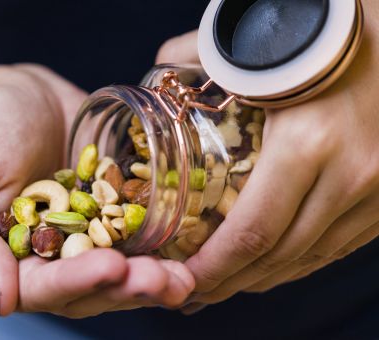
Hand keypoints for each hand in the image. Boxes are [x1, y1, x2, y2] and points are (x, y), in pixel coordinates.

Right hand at [0, 64, 193, 317]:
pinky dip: (167, 247)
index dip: (77, 283)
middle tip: (164, 280)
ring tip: (185, 277)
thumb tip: (1, 300)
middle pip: (91, 290)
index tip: (111, 267)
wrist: (21, 96)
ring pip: (123, 272)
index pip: (42, 289)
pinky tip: (194, 250)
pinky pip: (142, 237)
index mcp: (12, 262)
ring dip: (154, 279)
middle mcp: (54, 260)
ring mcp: (90, 239)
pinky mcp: (117, 215)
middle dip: (127, 288)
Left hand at [158, 17, 378, 309]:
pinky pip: (343, 243)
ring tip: (229, 285)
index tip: (184, 280)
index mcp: (307, 144)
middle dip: (233, 282)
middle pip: (281, 255)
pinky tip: (277, 264)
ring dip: (266, 277)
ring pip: (314, 256)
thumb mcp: (263, 48)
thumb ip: (202, 54)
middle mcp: (351, 175)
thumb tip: (160, 66)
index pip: (252, 232)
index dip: (215, 268)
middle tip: (195, 292)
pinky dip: (304, 260)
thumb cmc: (328, 33)